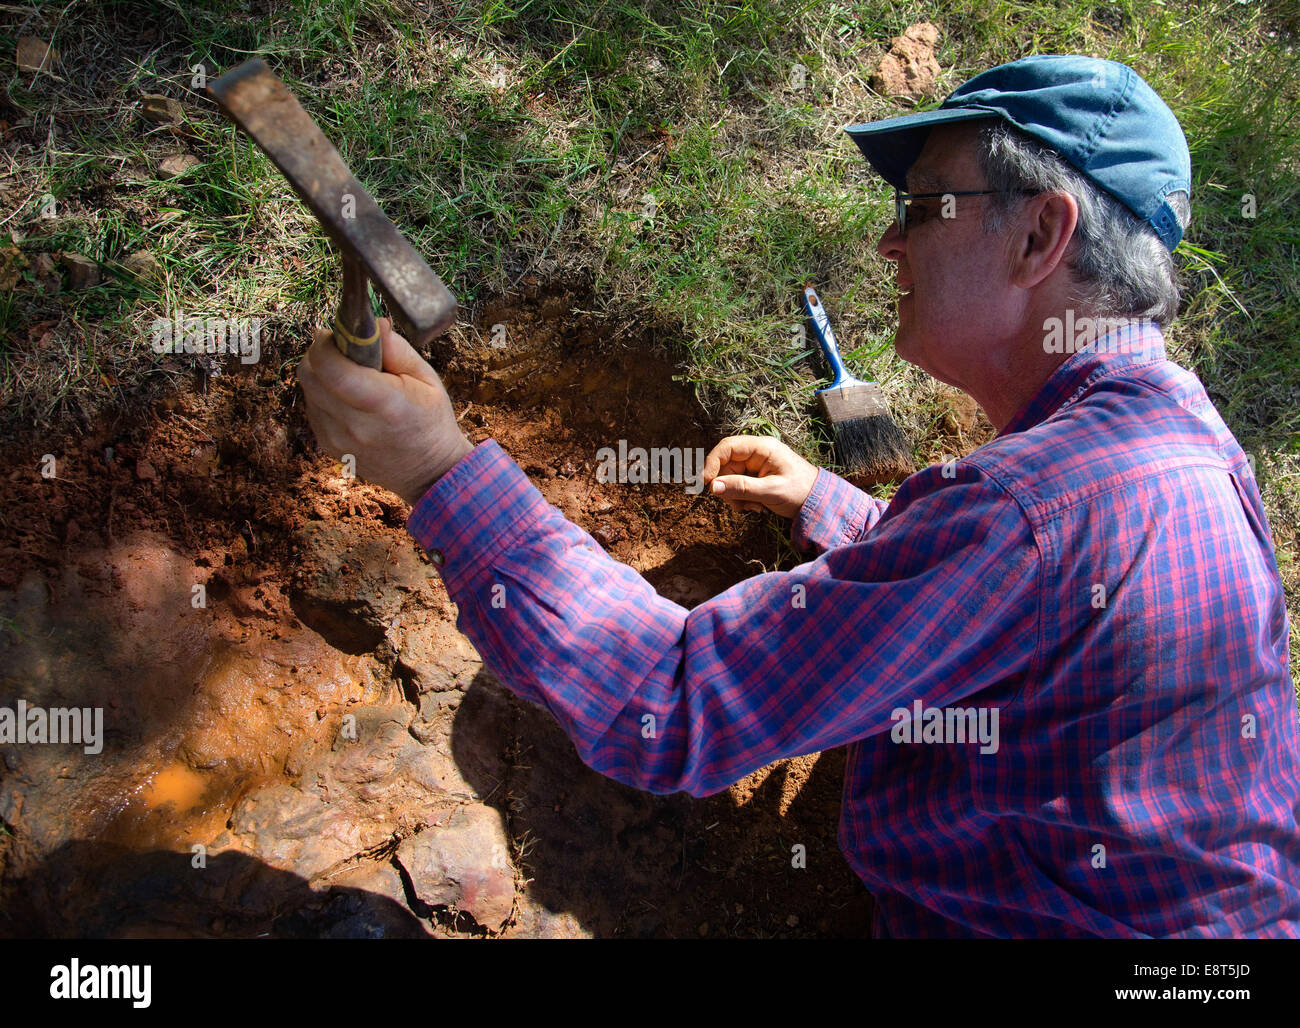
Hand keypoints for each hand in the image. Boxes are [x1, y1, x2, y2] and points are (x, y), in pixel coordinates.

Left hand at [296, 317, 473, 504]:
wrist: (428, 474)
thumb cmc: (431, 422)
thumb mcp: (427, 379)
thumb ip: (397, 348)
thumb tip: (372, 323)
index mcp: (383, 405)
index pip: (331, 367)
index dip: (326, 343)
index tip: (338, 333)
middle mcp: (353, 425)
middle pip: (310, 374)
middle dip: (321, 353)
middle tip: (345, 350)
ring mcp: (335, 439)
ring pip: (308, 389)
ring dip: (322, 373)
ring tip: (352, 378)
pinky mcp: (326, 445)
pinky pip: (312, 406)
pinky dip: (324, 393)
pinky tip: (349, 399)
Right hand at [701, 435, 819, 518]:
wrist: (819, 502)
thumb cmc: (801, 491)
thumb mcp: (771, 491)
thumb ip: (742, 488)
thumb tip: (714, 487)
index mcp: (763, 448)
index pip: (728, 447)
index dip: (712, 463)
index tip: (706, 483)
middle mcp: (757, 453)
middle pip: (726, 466)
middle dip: (727, 487)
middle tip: (737, 505)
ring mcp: (756, 465)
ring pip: (730, 479)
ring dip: (735, 496)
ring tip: (752, 507)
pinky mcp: (757, 477)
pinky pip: (739, 486)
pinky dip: (743, 499)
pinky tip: (757, 507)